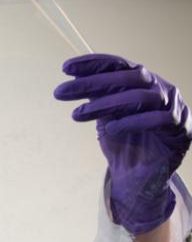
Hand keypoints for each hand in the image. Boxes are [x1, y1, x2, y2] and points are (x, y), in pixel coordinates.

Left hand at [54, 53, 190, 235]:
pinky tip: (112, 129)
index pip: (120, 65)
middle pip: (129, 78)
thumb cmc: (124, 143)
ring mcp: (174, 108)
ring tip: (78, 114)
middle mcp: (161, 89)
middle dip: (92, 83)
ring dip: (106, 104)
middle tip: (61, 92)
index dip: (94, 64)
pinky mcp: (180, 130)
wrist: (138, 177)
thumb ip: (97, 96)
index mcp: (144, 83)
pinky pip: (159, 120)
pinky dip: (133, 122)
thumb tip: (74, 76)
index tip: (66, 68)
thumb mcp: (105, 116)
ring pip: (141, 97)